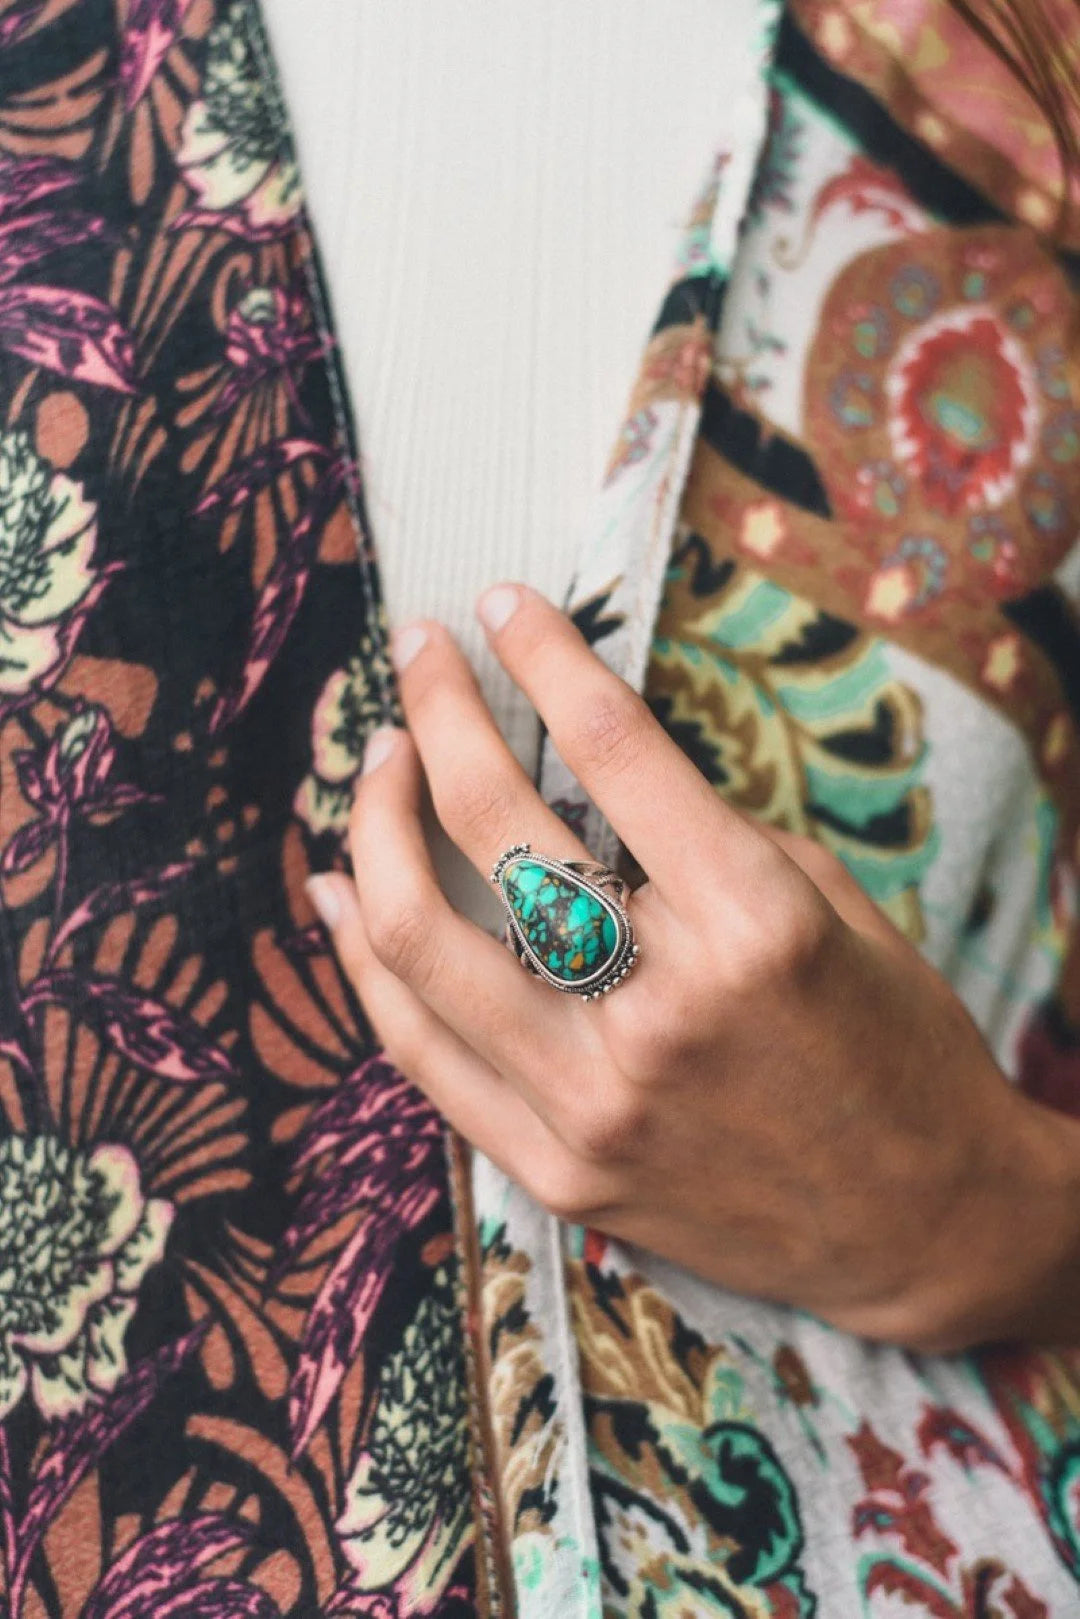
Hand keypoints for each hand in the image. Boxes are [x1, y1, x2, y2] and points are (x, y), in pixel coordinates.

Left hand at [308, 583, 1079, 1352]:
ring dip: (375, 828)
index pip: (612, 746)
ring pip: (419, 941)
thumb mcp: (829, 904)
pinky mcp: (556, 1169)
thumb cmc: (893, 1045)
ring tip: (378, 765)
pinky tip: (336, 893)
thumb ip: (700, 836)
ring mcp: (595, 1102)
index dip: (544, 653)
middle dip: (438, 713)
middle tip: (418, 656)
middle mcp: (661, 1010)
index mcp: (753, 922)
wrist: (922, 1225)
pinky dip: (364, 961)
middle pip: (493, 828)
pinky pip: (420, 1051)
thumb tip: (579, 771)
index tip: (504, 605)